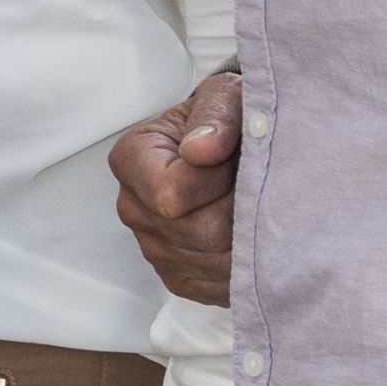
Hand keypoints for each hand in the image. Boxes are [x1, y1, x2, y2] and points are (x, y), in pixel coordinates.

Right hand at [110, 69, 245, 307]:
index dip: (217, 180)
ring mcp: (153, 249)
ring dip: (250, 237)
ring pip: (215, 263)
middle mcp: (132, 209)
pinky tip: (250, 234)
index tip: (233, 158)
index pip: (171, 195)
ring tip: (254, 204)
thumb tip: (201, 150)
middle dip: (240, 209)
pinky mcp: (179, 278)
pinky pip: (218, 287)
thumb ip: (217, 117)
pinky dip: (246, 265)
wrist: (238, 147)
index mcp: (132, 159)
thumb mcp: (228, 98)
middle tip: (254, 183)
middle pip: (199, 233)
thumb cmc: (230, 119)